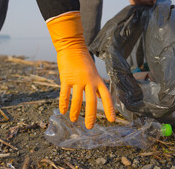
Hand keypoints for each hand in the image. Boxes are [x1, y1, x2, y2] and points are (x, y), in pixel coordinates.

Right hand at [47, 12, 114, 128]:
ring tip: (73, 120)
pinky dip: (64, 104)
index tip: (112, 120)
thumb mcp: (93, 73)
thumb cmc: (82, 60)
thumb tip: (99, 98)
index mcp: (97, 80)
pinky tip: (62, 111)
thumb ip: (95, 85)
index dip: (110, 109)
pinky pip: (65, 94)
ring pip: (77, 100)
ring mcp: (77, 79)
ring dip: (75, 112)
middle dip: (91, 116)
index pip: (106, 96)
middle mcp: (89, 81)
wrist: (72, 47)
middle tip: (90, 127)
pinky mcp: (66, 78)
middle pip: (92, 101)